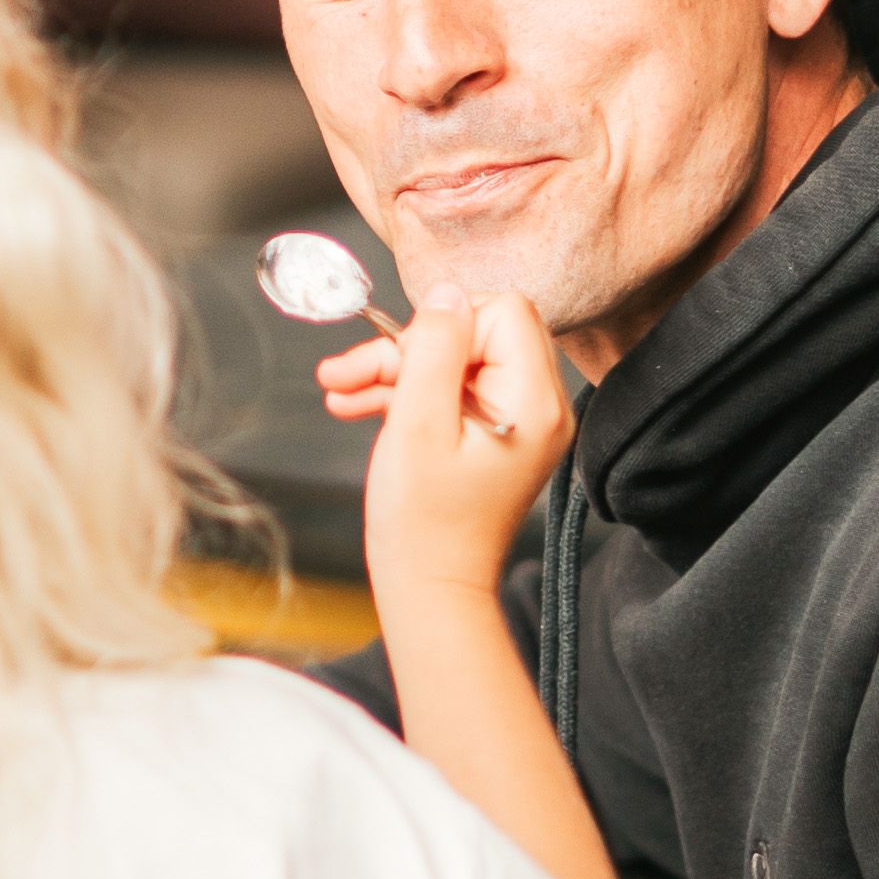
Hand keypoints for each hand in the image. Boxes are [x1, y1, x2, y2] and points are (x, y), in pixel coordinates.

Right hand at [361, 292, 573, 606]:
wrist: (430, 588)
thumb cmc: (423, 524)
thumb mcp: (417, 424)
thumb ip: (433, 349)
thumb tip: (445, 291)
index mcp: (534, 401)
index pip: (502, 310)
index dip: (446, 326)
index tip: (404, 365)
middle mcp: (540, 406)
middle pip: (477, 330)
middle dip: (410, 347)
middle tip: (352, 371)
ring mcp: (519, 421)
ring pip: (456, 359)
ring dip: (395, 370)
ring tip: (339, 390)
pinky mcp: (495, 433)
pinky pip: (453, 389)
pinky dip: (407, 392)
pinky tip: (357, 404)